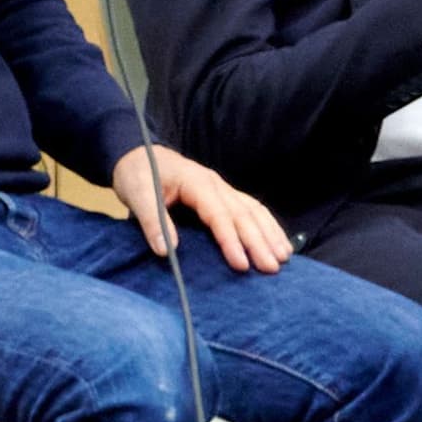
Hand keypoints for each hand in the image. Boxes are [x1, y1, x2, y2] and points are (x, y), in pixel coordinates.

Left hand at [111, 145, 288, 271]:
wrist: (137, 153)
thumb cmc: (138, 174)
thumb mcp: (138, 196)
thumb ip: (152, 222)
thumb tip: (166, 251)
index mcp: (196, 183)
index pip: (219, 214)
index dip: (231, 240)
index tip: (241, 265)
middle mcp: (216, 184)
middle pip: (244, 214)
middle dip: (260, 241)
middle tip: (272, 268)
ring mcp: (222, 188)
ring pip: (253, 210)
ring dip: (270, 233)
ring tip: (283, 256)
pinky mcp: (223, 195)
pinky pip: (251, 208)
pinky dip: (267, 225)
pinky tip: (278, 240)